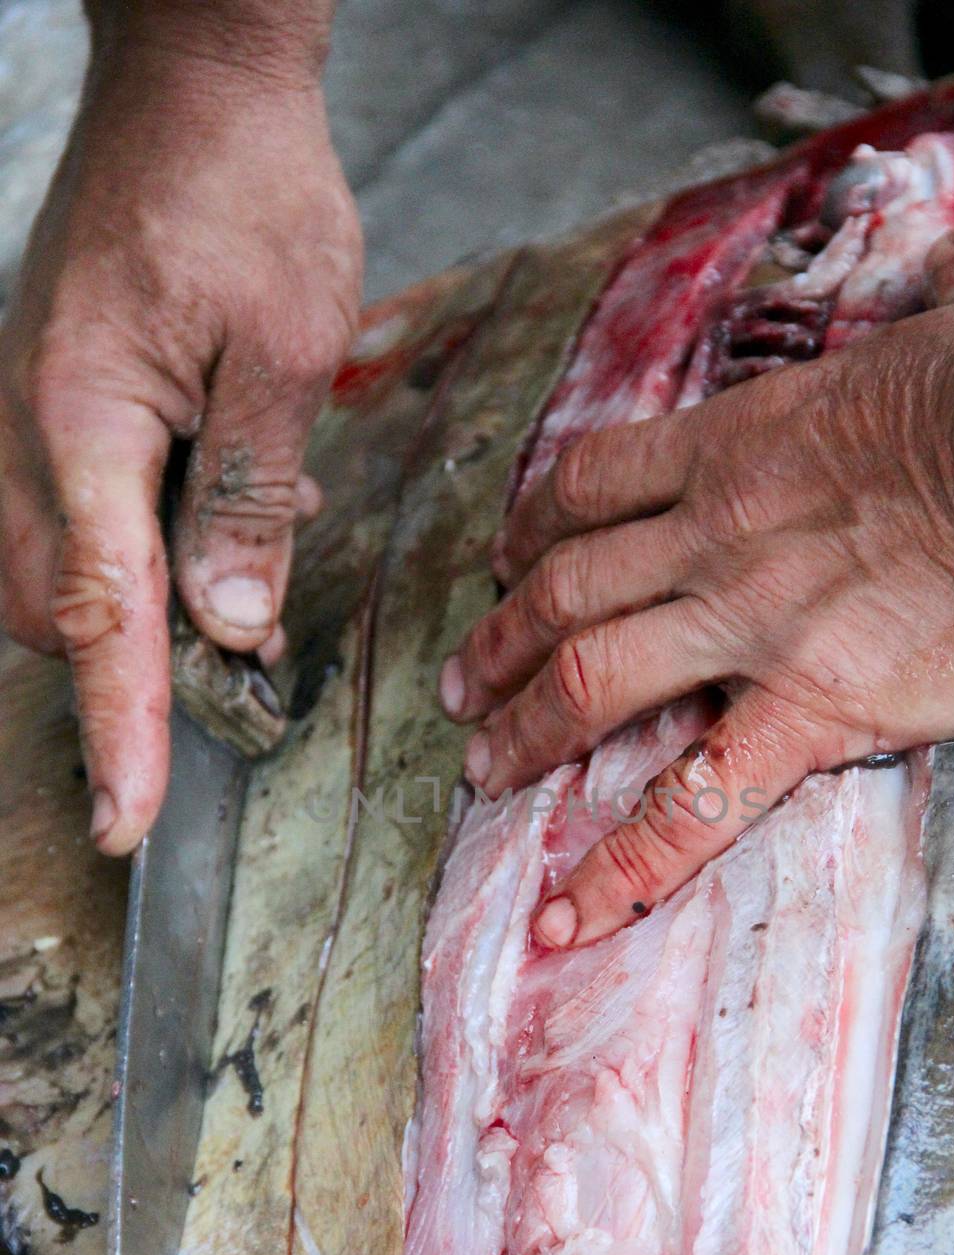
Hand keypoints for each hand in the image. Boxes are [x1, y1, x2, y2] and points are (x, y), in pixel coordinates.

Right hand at [0, 28, 361, 852]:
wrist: (194, 88)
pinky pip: (75, 514)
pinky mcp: (50, 405)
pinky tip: (219, 503)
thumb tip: (227, 626)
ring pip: (58, 570)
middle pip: (56, 609)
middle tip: (229, 655)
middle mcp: (26, 431)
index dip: (119, 726)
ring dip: (138, 601)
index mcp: (82, 421)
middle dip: (131, 662)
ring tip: (239, 556)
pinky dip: (140, 543)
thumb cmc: (244, 193)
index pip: (100, 611)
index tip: (125, 820)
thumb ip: (246, 498)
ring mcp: (24, 418)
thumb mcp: (280, 349)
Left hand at [441, 229, 953, 948]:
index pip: (592, 484)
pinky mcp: (813, 711)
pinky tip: (572, 916)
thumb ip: (944, 295)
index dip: (531, 525)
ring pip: (591, 679)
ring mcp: (752, 627)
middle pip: (563, 589)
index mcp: (738, 442)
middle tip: (459, 686)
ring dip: (523, 728)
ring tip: (481, 770)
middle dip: (497, 638)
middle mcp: (716, 536)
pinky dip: (626, 867)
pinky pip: (697, 805)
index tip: (508, 557)